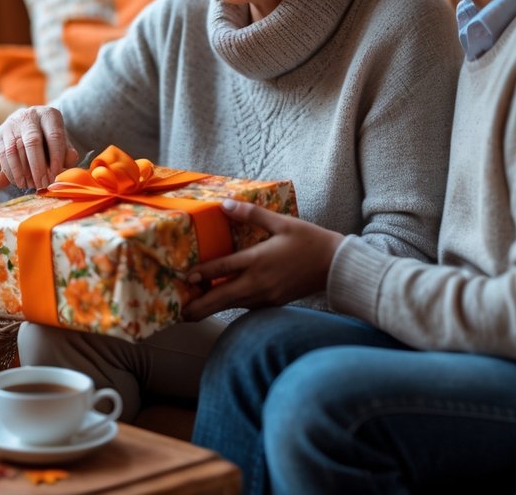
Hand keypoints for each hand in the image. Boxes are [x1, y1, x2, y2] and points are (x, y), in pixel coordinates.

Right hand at [0, 105, 79, 190]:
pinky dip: (10, 172)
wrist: (28, 126)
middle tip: (42, 184)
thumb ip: (68, 154)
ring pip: (13, 150)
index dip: (56, 157)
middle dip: (37, 167)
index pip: (54, 136)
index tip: (56, 175)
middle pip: (32, 142)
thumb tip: (68, 165)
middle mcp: (28, 116)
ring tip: (31, 185)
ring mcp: (11, 125)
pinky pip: (2, 155)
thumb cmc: (49, 138)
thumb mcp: (62, 142)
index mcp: (49, 115)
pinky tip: (19, 182)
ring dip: (22, 172)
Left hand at [181, 199, 344, 320]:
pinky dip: (230, 305)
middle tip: (180, 312)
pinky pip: (246, 306)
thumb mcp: (281, 222)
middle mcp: (258, 282)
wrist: (335, 266)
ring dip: (212, 307)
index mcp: (258, 260)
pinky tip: (220, 302)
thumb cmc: (309, 240)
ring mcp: (266, 296)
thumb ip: (252, 214)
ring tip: (192, 309)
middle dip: (199, 307)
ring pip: (232, 305)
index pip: (222, 269)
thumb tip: (225, 204)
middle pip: (221, 298)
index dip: (201, 274)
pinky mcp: (272, 302)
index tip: (184, 277)